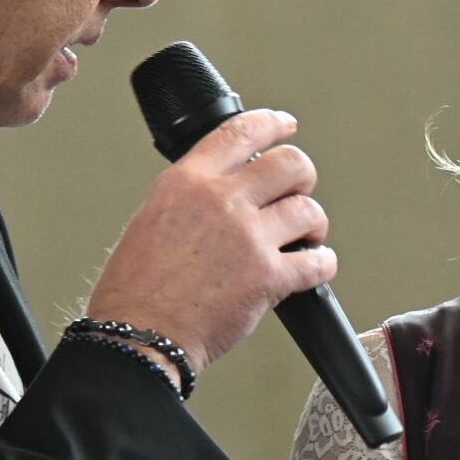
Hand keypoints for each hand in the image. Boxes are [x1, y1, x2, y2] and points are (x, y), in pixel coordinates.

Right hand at [86, 109, 335, 371]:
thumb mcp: (152, 218)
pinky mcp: (268, 276)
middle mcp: (220, 201)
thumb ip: (192, 196)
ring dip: (314, 225)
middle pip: (290, 163)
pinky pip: (319, 261)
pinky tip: (313, 268)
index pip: (240, 132)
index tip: (286, 125)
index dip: (273, 124)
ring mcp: (247, 237)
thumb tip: (227, 190)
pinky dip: (323, 264)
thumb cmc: (137, 290)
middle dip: (303, 177)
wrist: (140, 335)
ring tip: (306, 238)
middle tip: (299, 192)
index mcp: (187, 181)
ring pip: (309, 210)